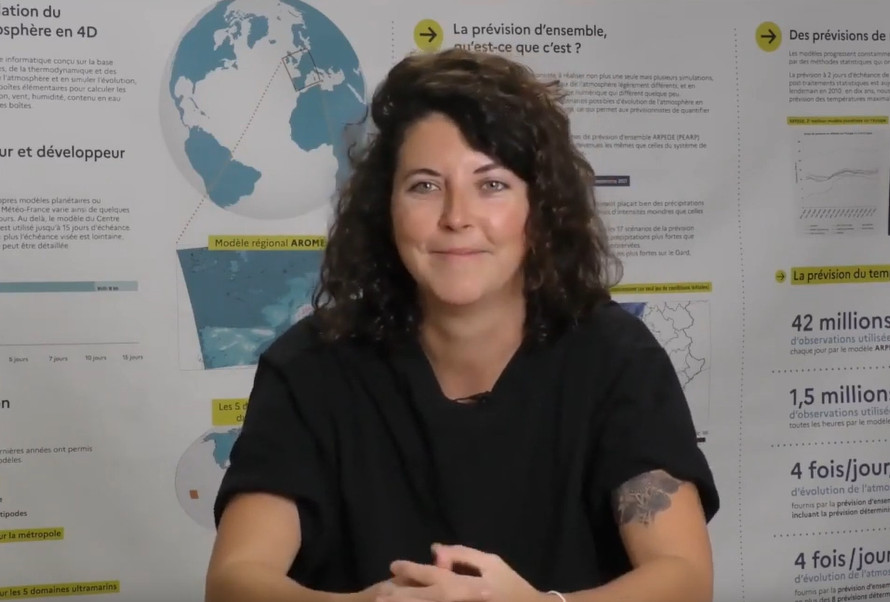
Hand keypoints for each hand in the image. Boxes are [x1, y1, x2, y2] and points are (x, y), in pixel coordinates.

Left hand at [377, 543, 545, 601]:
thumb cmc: (512, 587)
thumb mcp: (492, 564)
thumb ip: (462, 556)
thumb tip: (435, 551)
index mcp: (462, 587)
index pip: (430, 575)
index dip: (409, 569)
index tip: (393, 566)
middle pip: (421, 600)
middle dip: (399, 597)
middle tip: (380, 596)